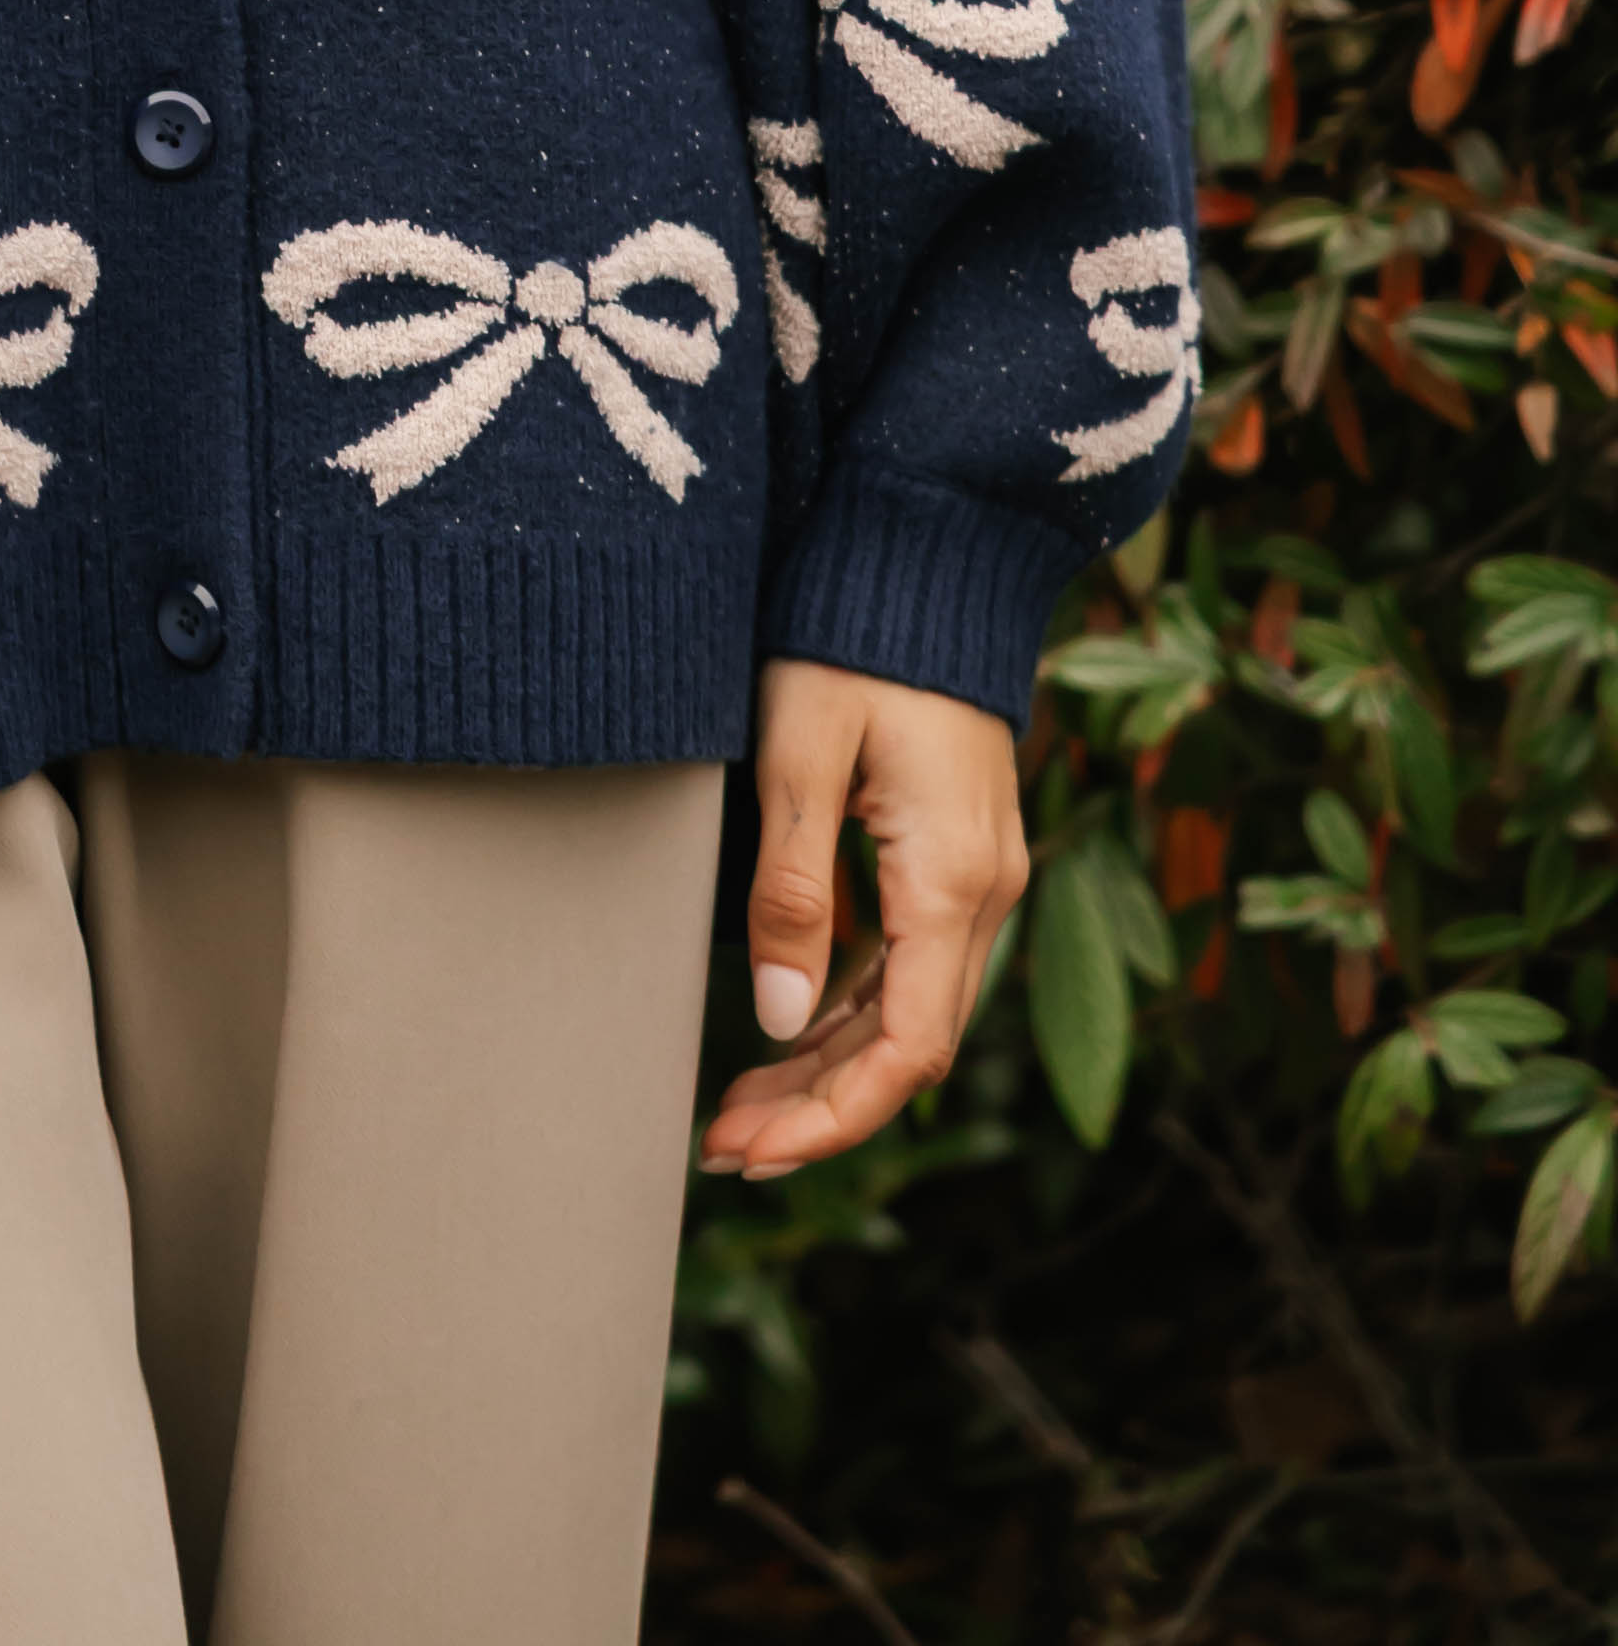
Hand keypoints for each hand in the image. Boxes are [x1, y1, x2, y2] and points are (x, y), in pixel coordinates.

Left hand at [701, 657, 1027, 1176]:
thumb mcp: (803, 755)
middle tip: (722, 1145)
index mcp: (952, 881)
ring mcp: (976, 874)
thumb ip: (793, 888)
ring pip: (907, 1009)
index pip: (906, 1052)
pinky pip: (908, 962)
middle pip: (907, 1045)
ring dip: (828, 1065)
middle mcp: (983, 893)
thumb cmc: (853, 642)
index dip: (832, 1117)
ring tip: (738, 1109)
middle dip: (817, 1107)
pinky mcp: (955, 853)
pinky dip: (848, 1009)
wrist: (928, 554)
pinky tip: (788, 1030)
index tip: (752, 1150)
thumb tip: (777, 1019)